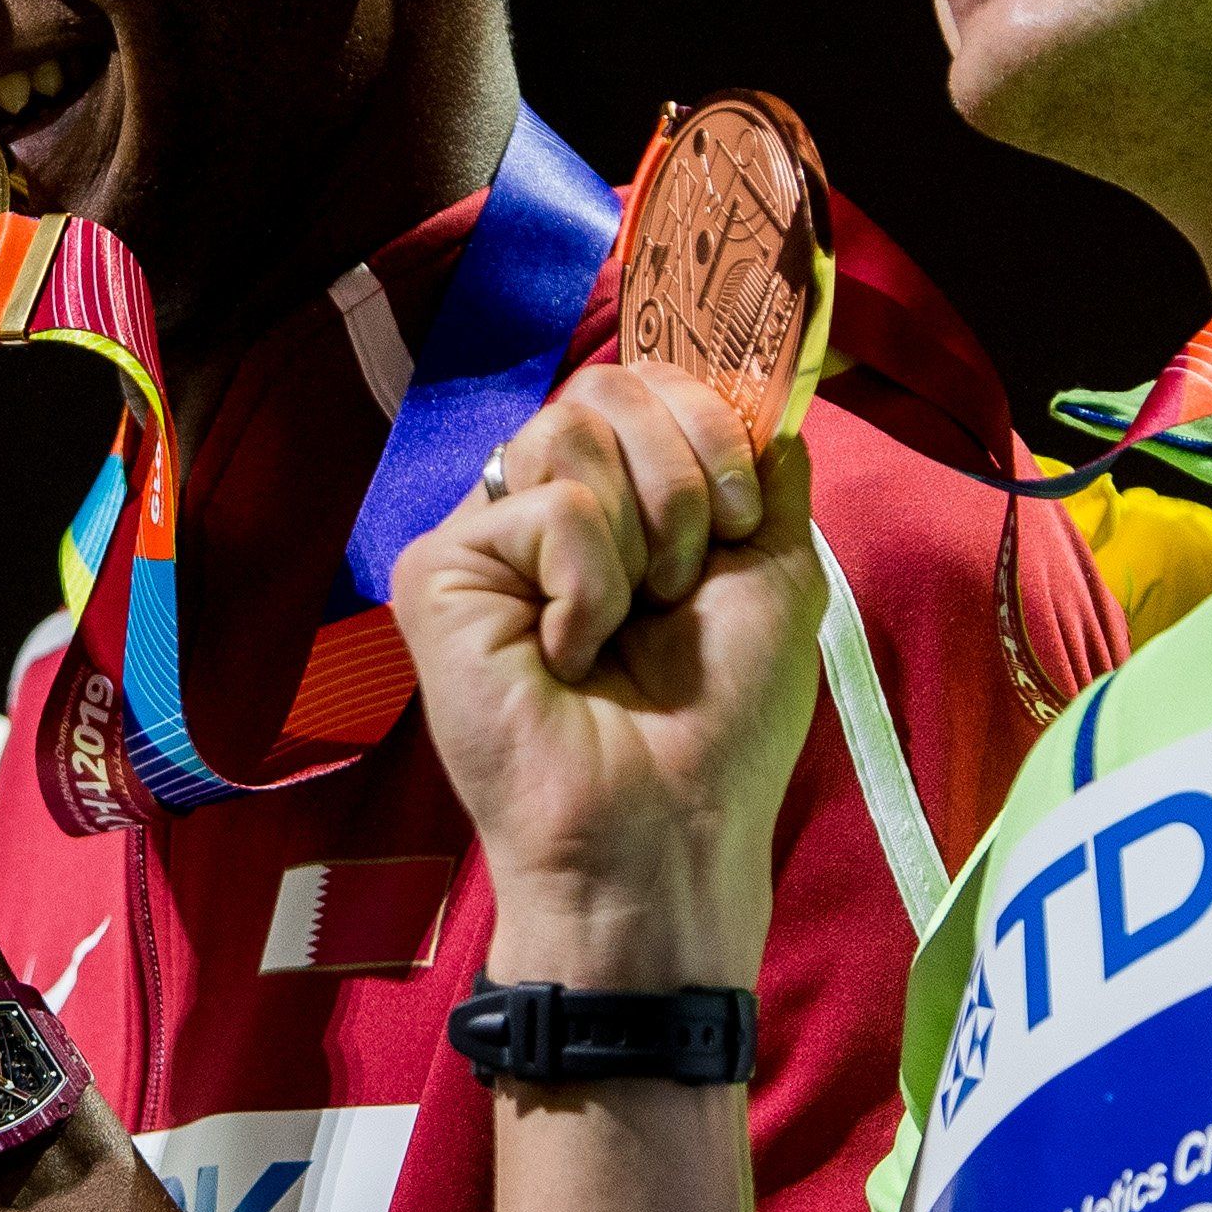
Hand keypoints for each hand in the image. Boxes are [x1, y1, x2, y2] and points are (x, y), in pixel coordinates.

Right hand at [390, 362, 822, 990]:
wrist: (664, 831)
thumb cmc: (720, 730)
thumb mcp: (774, 576)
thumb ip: (767, 475)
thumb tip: (762, 395)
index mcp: (617, 505)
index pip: (645, 381)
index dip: (709, 425)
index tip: (739, 522)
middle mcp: (540, 509)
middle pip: (607, 386)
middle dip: (684, 480)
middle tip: (680, 590)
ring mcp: (484, 539)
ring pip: (571, 432)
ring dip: (642, 539)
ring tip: (622, 629)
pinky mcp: (437, 574)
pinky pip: (546, 509)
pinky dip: (590, 586)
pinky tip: (567, 656)